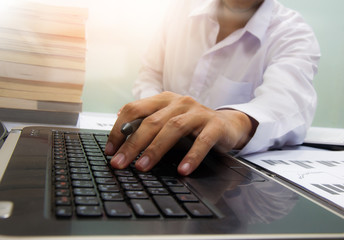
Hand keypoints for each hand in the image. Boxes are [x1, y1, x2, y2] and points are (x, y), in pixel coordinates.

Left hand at [105, 91, 256, 175]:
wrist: (227, 124)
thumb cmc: (193, 125)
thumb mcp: (168, 121)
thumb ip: (147, 125)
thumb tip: (119, 136)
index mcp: (163, 99)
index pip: (134, 109)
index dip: (118, 129)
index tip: (110, 151)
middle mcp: (179, 102)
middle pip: (151, 121)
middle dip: (132, 144)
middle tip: (119, 163)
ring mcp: (198, 112)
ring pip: (173, 128)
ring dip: (155, 149)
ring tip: (143, 167)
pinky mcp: (215, 124)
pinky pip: (202, 141)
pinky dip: (192, 155)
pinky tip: (183, 170)